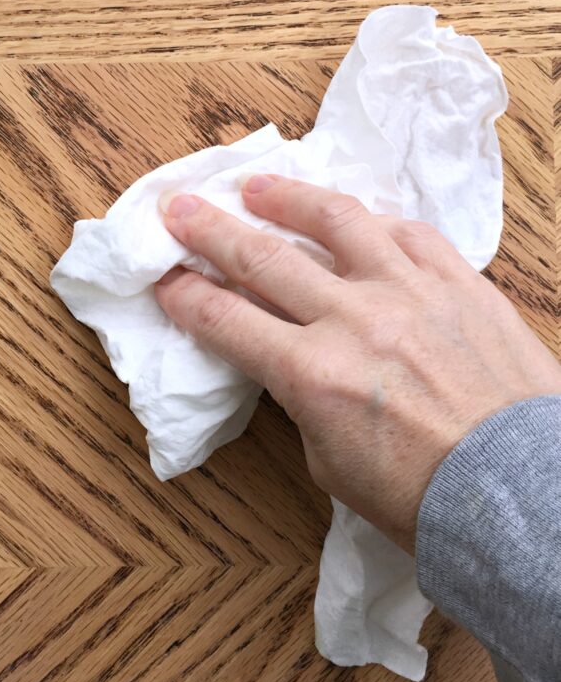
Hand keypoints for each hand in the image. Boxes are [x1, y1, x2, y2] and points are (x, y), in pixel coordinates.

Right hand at [155, 175, 560, 552]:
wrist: (518, 492)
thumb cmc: (419, 495)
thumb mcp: (329, 460)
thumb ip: (303, 397)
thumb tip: (295, 357)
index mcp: (312, 374)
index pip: (226, 320)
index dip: (184, 296)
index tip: (163, 278)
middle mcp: (354, 319)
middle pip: (262, 258)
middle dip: (208, 231)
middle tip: (178, 207)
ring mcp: (409, 291)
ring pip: (336, 221)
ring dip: (287, 199)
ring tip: (257, 186)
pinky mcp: (457, 281)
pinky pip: (407, 232)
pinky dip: (372, 222)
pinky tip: (354, 218)